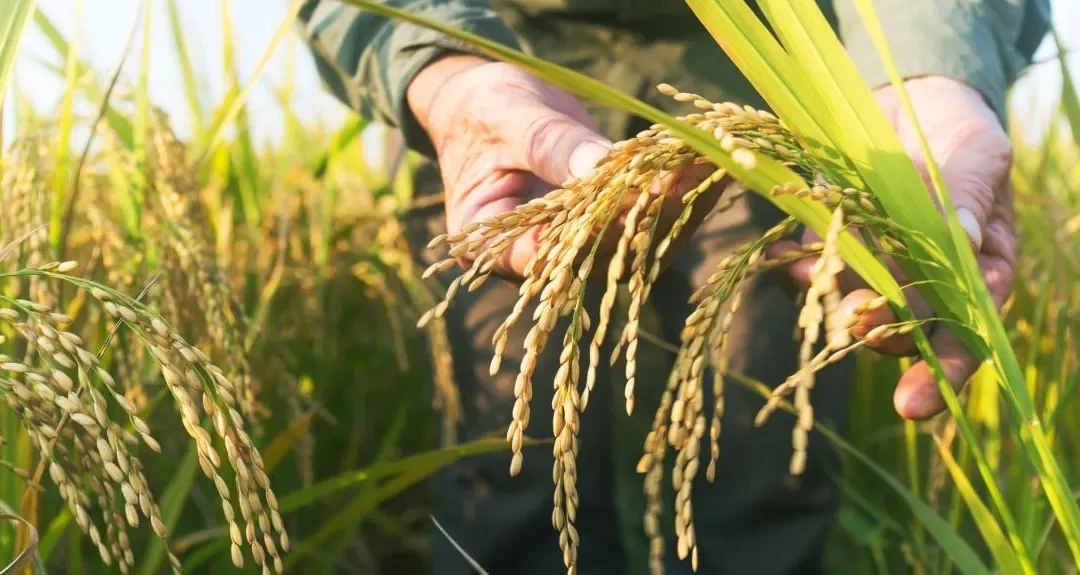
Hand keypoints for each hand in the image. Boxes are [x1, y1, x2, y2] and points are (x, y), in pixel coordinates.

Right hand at [407, 55, 726, 278]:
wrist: (490, 106)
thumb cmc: (484, 111)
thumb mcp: (508, 119)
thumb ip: (550, 146)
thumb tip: (601, 168)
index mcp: (492, 246)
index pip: (544, 255)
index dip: (591, 231)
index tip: (634, 196)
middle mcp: (538, 262)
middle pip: (600, 254)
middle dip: (649, 213)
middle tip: (689, 171)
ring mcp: (577, 250)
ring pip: (635, 246)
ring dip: (677, 205)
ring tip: (711, 161)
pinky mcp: (608, 230)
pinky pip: (647, 223)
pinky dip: (678, 193)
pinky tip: (707, 162)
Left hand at [770, 76, 1016, 419]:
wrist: (908, 99)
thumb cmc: (960, 132)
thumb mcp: (978, 154)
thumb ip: (969, 194)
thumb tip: (961, 233)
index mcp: (977, 272)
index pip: (968, 333)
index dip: (944, 371)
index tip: (913, 404)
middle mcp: (924, 282)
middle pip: (906, 329)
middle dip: (881, 334)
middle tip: (858, 325)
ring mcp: (874, 267)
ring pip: (854, 304)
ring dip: (833, 305)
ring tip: (815, 290)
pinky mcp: (831, 245)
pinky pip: (811, 272)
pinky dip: (797, 272)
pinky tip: (784, 263)